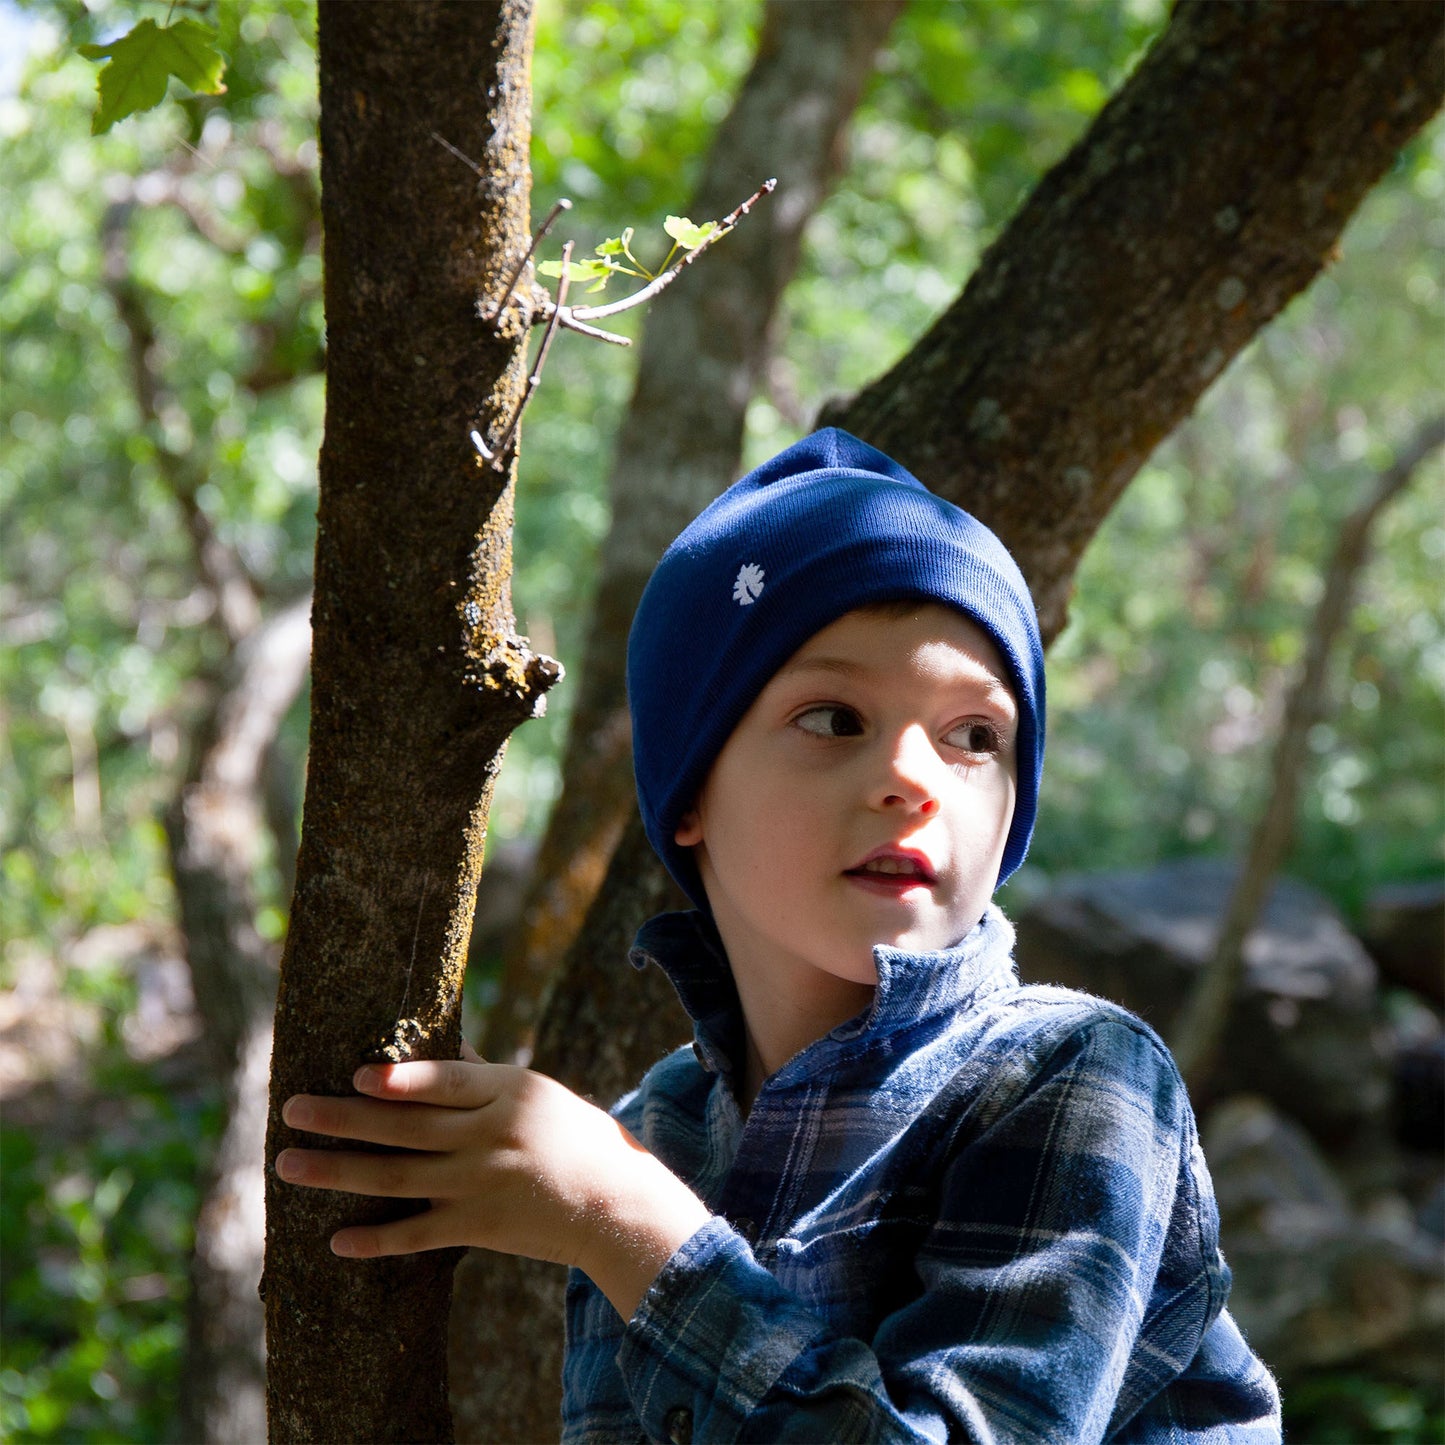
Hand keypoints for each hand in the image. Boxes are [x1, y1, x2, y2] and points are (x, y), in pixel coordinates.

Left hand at [276, 1046, 709, 1318]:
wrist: (613, 1204)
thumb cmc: (573, 1136)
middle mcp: (493, 1137)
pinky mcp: (480, 1227)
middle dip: (345, 1119)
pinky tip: (337, 1239)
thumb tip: (434, 1045)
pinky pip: (419, 1235)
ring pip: (399, 1179)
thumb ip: (482, 1075)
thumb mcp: (536, 1093)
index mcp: (510, 1093)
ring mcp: (484, 1185)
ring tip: (290, 1163)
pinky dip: (378, 1240)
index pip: (449, 1082)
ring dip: (340, 1172)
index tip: (357, 1076)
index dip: (403, 1080)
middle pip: (408, 1128)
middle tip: (292, 1109)